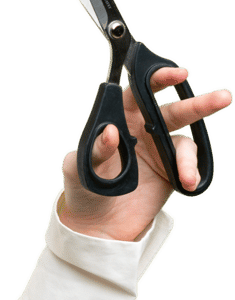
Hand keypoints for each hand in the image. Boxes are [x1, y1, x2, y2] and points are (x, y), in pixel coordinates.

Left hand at [58, 67, 232, 240]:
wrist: (98, 226)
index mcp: (117, 120)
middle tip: (223, 97)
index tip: (178, 74)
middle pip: (173, 111)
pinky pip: (188, 166)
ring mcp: (159, 151)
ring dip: (189, 157)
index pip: (138, 93)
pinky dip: (190, 172)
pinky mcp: (171, 172)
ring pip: (186, 140)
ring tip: (184, 177)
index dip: (158, 80)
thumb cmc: (83, 190)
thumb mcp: (79, 169)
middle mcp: (141, 131)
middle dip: (199, 104)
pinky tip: (186, 183)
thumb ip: (95, 150)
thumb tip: (111, 131)